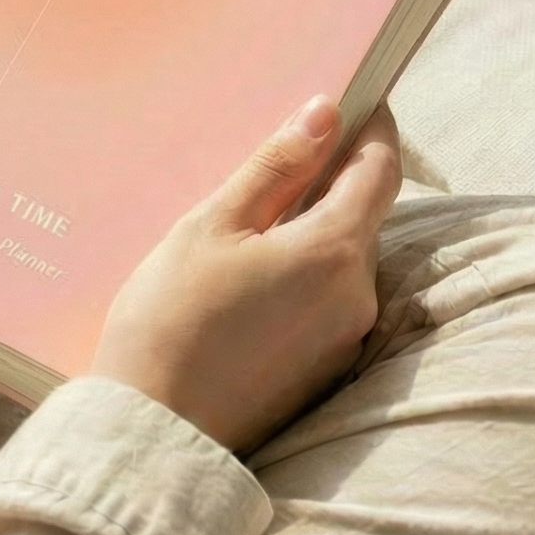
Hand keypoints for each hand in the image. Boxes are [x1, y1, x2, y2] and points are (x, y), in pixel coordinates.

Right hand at [92, 97, 401, 454]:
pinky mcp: (324, 372)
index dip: (372, 127)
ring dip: (312, 234)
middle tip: (278, 161)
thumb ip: (275, 168)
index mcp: (336, 250)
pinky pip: (326, 302)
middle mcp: (358, 296)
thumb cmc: (170, 321)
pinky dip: (301, 278)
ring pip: (342, 261)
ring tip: (247, 229)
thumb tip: (324, 116)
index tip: (356, 99)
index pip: (381, 168)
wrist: (153, 435)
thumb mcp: (213, 226)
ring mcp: (345, 340)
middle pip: (362, 216)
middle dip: (331, 183)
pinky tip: (247, 282)